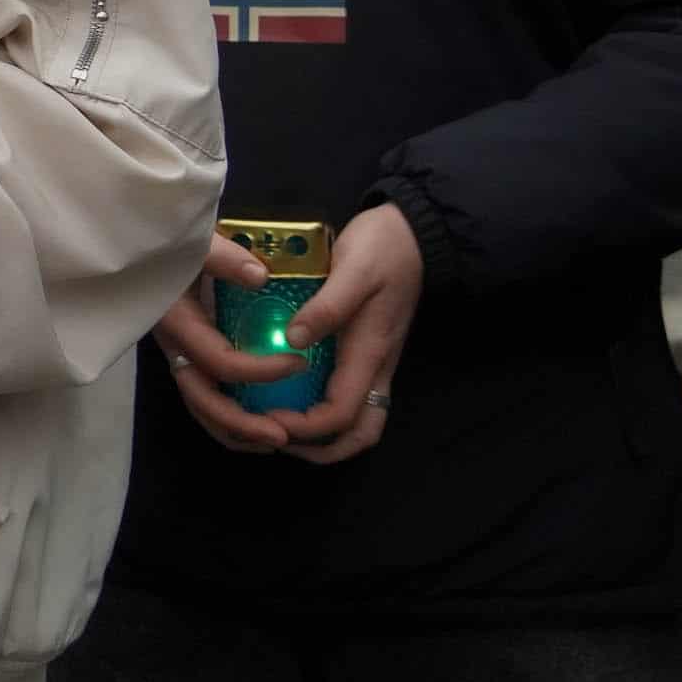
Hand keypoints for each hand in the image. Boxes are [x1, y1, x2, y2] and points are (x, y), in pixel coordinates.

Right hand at [150, 233, 300, 453]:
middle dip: (242, 423)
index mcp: (176, 321)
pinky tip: (258, 423)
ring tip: (274, 441)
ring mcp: (177, 352)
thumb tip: (260, 277)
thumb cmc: (167, 240)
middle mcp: (173, 344)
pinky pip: (203, 395)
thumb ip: (224, 257)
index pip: (219, 361)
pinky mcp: (185, 353)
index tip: (299, 362)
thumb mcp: (195, 242)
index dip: (259, 370)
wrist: (142, 240)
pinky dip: (227, 418)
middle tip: (282, 436)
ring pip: (200, 405)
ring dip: (235, 429)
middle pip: (202, 398)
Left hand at [263, 202, 421, 465]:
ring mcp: (375, 361)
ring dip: (325, 435)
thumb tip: (293, 339)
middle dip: (321, 448)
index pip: (342, 414)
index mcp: (370, 352)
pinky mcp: (368, 350)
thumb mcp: (353, 269)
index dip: (306, 428)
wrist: (413, 233)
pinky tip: (292, 393)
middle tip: (276, 438)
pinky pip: (352, 394)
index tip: (268, 418)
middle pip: (361, 432)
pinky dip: (326, 408)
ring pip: (360, 419)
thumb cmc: (383, 249)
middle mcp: (377, 366)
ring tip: (281, 425)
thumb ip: (326, 306)